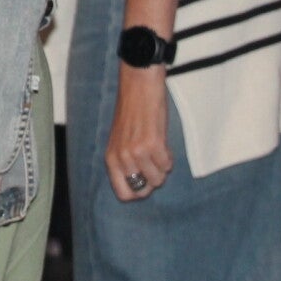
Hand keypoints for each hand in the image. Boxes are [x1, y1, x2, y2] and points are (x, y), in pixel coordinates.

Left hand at [105, 66, 172, 201]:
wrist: (138, 87)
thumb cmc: (131, 112)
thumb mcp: (120, 140)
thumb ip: (125, 161)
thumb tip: (139, 185)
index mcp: (111, 158)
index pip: (124, 193)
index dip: (138, 192)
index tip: (145, 180)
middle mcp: (122, 158)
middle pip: (144, 189)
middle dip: (153, 179)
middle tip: (153, 162)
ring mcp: (137, 152)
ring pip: (158, 179)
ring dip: (162, 167)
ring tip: (157, 150)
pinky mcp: (153, 145)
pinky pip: (167, 165)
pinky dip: (169, 157)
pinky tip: (162, 143)